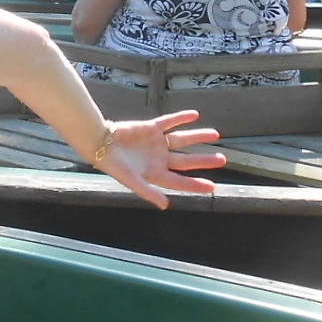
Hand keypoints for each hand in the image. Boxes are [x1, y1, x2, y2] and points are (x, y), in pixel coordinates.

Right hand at [89, 110, 224, 207]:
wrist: (99, 142)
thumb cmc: (113, 164)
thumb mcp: (131, 180)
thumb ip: (148, 192)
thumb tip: (165, 205)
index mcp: (155, 173)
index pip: (180, 181)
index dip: (196, 184)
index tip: (212, 187)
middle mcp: (159, 159)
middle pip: (186, 160)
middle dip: (204, 160)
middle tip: (222, 159)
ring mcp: (156, 143)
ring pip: (182, 140)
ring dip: (198, 136)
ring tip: (216, 134)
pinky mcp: (151, 128)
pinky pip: (169, 122)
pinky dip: (181, 118)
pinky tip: (195, 115)